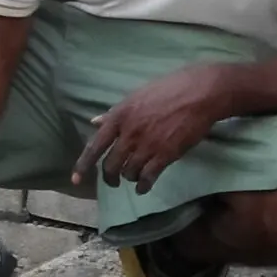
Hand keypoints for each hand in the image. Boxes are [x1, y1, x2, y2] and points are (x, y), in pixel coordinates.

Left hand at [75, 65, 238, 194]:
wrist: (200, 93)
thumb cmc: (169, 89)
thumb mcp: (137, 96)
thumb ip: (115, 112)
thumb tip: (95, 121)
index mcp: (119, 116)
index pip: (94, 145)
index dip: (83, 165)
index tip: (75, 180)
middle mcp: (129, 133)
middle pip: (110, 165)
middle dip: (110, 177)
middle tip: (114, 181)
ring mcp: (147, 145)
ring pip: (129, 173)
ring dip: (130, 178)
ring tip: (135, 177)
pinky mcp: (165, 155)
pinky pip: (148, 178)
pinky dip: (143, 186)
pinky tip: (144, 187)